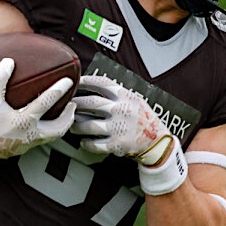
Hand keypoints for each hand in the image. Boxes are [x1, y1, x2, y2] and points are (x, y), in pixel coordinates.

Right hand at [0, 58, 75, 165]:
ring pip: (54, 136)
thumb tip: (9, 61)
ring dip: (62, 124)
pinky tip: (49, 121)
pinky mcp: (26, 148)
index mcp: (22, 121)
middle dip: (69, 116)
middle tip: (73, 104)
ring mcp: (29, 143)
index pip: (45, 103)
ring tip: (66, 113)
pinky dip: (52, 130)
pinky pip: (45, 138)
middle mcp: (29, 134)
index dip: (57, 90)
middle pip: (58, 127)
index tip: (67, 81)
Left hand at [70, 74, 186, 193]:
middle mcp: (122, 110)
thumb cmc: (143, 120)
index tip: (76, 82)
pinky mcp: (117, 144)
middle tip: (67, 106)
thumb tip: (93, 85)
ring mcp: (119, 128)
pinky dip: (86, 144)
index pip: (103, 84)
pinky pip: (94, 144)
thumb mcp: (135, 100)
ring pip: (89, 125)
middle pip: (91, 103)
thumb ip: (117, 94)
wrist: (157, 142)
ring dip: (76, 126)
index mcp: (126, 96)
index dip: (86, 81)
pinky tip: (83, 142)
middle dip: (76, 103)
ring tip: (72, 126)